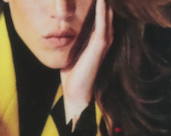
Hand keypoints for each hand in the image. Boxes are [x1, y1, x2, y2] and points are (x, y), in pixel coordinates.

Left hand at [60, 0, 112, 125]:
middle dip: (106, 0)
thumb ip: (73, 40)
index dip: (100, 2)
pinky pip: (103, 23)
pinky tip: (102, 0)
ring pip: (107, 14)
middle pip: (107, 12)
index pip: (101, 14)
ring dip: (106, 2)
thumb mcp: (72, 50)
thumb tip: (62, 32)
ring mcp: (104, 40)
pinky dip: (102, 10)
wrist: (75, 92)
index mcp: (98, 38)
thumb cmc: (73, 74)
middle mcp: (104, 37)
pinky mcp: (100, 44)